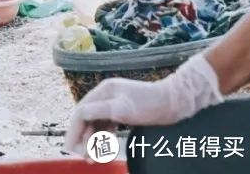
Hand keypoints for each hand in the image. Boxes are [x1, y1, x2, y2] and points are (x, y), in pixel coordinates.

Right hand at [64, 54, 222, 156]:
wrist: (177, 101)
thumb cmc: (151, 104)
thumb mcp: (123, 109)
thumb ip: (98, 111)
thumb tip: (79, 116)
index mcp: (103, 91)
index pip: (81, 112)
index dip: (74, 131)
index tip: (71, 148)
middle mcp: (106, 95)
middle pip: (86, 118)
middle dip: (83, 138)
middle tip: (83, 156)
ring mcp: (115, 103)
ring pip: (97, 123)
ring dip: (93, 140)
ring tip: (93, 157)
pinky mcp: (124, 111)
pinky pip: (107, 125)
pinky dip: (104, 137)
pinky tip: (104, 147)